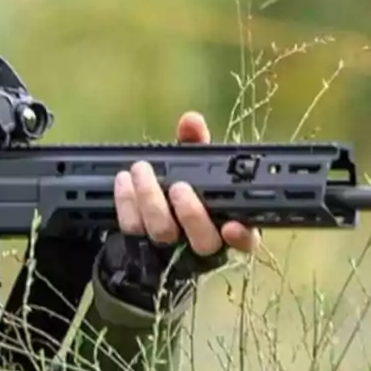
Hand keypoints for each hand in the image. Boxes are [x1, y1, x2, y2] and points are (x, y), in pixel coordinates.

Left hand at [114, 111, 260, 256]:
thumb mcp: (193, 161)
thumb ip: (196, 143)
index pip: (246, 241)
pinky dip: (127, 205)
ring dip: (152, 201)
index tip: (231, 227)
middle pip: (203, 241)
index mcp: (229, 223)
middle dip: (191, 214)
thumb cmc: (182, 182)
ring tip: (141, 171)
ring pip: (163, 234)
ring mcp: (170, 249)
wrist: (143, 205)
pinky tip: (124, 182)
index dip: (242, 237)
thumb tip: (191, 121)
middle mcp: (202, 242)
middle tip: (179, 187)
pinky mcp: (138, 246)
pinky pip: (132, 230)